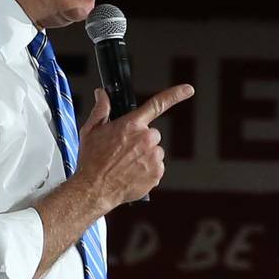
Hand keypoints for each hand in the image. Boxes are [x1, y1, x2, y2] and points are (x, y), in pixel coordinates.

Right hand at [75, 84, 193, 210]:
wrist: (94, 188)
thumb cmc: (91, 160)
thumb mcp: (91, 130)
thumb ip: (101, 109)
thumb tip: (102, 95)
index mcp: (132, 125)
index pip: (157, 104)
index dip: (175, 94)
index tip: (188, 89)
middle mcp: (146, 139)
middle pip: (152, 135)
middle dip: (141, 141)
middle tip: (124, 151)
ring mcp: (153, 157)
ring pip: (155, 152)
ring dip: (145, 156)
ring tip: (126, 164)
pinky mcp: (157, 173)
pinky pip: (157, 167)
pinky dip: (147, 170)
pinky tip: (132, 173)